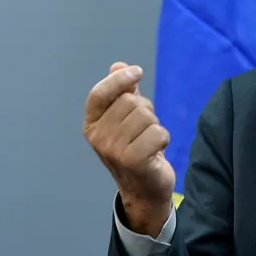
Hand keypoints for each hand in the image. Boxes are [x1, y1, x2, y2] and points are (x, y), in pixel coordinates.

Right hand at [83, 62, 174, 237]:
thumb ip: (123, 93)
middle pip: (130, 102)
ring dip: (155, 126)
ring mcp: (113, 150)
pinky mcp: (133, 159)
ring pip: (146, 116)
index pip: (99, 94)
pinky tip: (156, 152)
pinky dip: (163, 139)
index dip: (118, 79)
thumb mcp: (127, 119)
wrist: (144, 189)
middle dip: (145, 110)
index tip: (137, 71)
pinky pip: (158, 132)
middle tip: (143, 130)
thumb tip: (118, 65)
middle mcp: (98, 137)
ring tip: (148, 142)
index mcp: (92, 124)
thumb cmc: (136, 149)